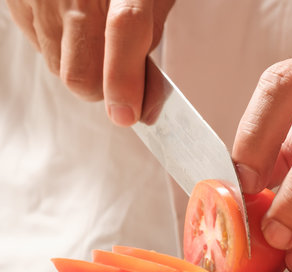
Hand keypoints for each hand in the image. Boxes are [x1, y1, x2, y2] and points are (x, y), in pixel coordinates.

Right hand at [6, 0, 174, 125]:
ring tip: (94, 38)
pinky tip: (73, 25)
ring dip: (82, 69)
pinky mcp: (17, 1)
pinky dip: (60, 49)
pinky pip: (39, 48)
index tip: (128, 114)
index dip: (124, 80)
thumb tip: (142, 104)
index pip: (124, 32)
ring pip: (59, 69)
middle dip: (103, 91)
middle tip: (118, 78)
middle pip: (81, 74)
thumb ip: (148, 46)